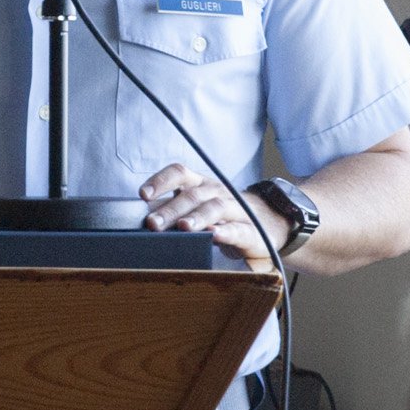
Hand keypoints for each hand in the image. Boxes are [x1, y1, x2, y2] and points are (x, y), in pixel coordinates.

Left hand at [138, 163, 287, 266]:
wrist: (270, 223)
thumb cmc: (224, 216)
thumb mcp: (197, 208)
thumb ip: (172, 210)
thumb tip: (140, 217)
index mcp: (201, 185)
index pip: (179, 174)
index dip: (160, 180)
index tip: (143, 194)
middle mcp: (216, 192)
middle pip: (192, 195)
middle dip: (170, 209)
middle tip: (152, 223)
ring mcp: (235, 210)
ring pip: (214, 208)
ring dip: (196, 217)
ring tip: (183, 227)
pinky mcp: (250, 231)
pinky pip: (238, 229)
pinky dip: (227, 232)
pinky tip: (215, 235)